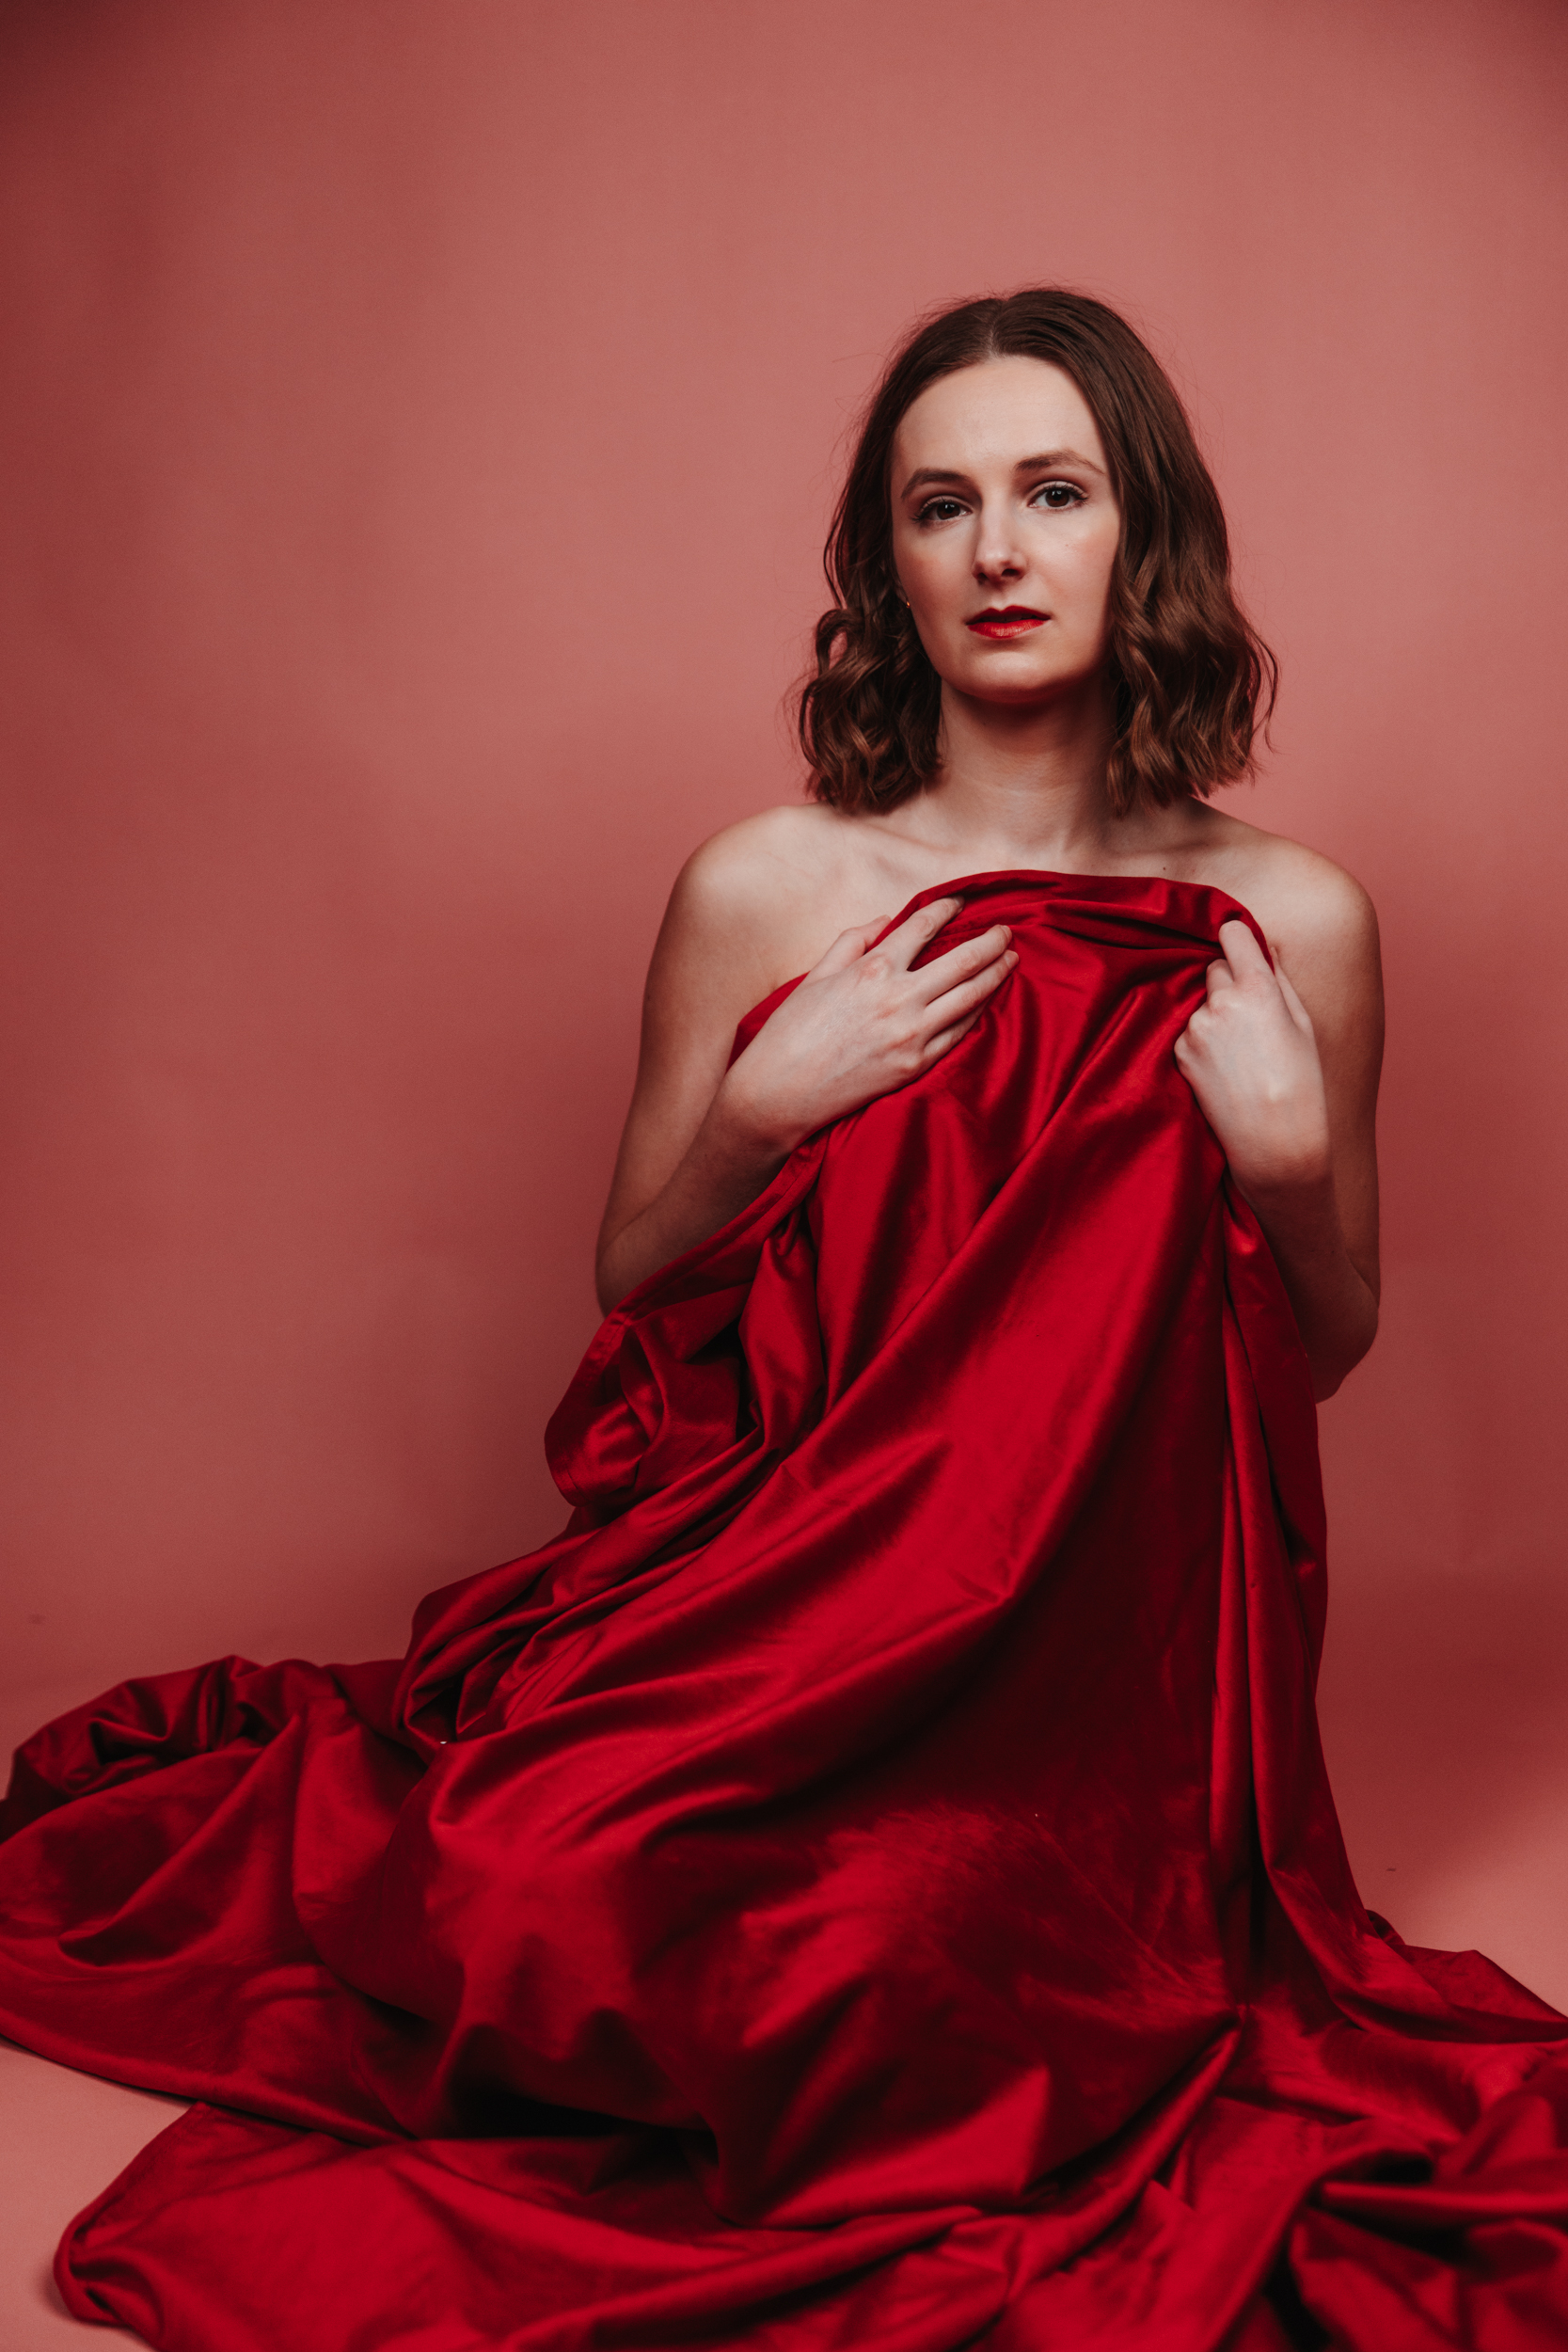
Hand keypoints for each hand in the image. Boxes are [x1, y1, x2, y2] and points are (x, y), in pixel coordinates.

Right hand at [721, 896, 1016, 1151]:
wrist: (780, 1094)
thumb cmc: (791, 1034)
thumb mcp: (816, 975)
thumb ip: (853, 941)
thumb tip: (885, 920)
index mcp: (872, 968)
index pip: (922, 928)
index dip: (946, 910)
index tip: (961, 903)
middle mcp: (899, 997)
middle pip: (962, 960)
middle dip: (990, 940)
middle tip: (1006, 930)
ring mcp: (913, 1033)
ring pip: (971, 995)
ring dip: (996, 973)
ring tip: (1010, 959)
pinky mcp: (916, 1064)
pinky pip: (959, 1031)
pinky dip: (979, 1010)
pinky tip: (988, 999)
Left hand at [1174, 919, 1330, 1200]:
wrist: (1275, 1141)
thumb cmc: (1301, 1082)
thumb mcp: (1302, 1024)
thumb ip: (1278, 980)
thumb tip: (1263, 948)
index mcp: (1258, 987)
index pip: (1232, 933)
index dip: (1236, 937)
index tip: (1238, 944)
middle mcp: (1221, 1001)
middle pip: (1213, 968)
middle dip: (1226, 981)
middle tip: (1249, 1016)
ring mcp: (1196, 1027)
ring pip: (1200, 1002)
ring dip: (1213, 1015)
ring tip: (1239, 1052)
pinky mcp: (1181, 1051)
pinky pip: (1188, 1031)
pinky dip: (1201, 1041)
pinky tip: (1223, 1068)